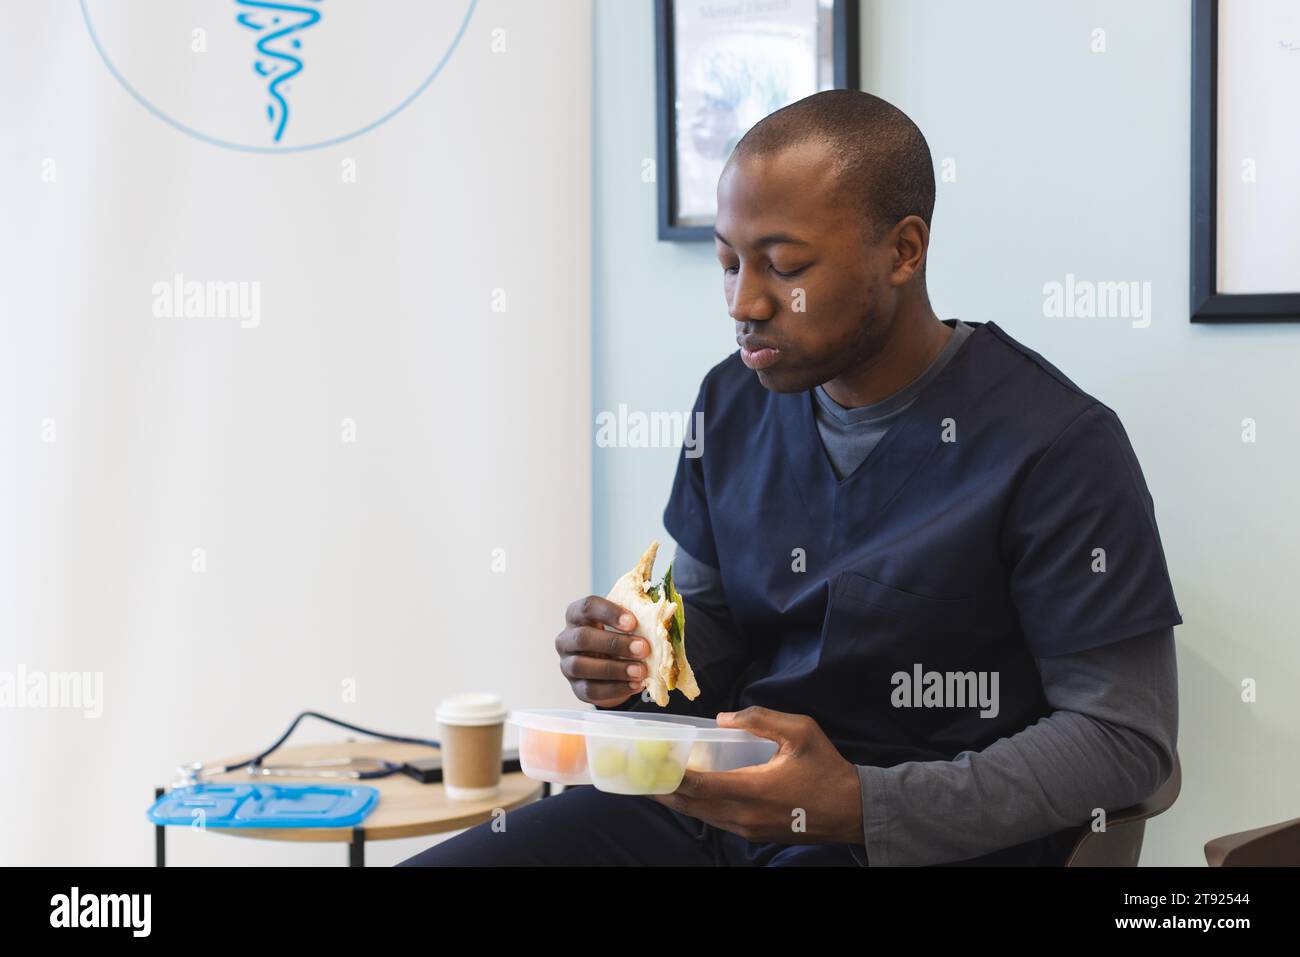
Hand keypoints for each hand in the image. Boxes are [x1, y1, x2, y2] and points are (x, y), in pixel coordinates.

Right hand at [556, 595, 650, 707]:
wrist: (612, 667)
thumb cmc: (618, 637)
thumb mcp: (624, 624)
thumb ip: (636, 619)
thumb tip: (660, 619)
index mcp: (577, 615)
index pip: (587, 607)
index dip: (609, 613)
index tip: (633, 622)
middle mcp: (566, 639)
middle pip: (582, 638)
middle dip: (614, 643)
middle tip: (643, 648)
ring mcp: (567, 665)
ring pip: (581, 666)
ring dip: (614, 669)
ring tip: (641, 671)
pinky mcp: (577, 688)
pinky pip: (591, 690)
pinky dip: (615, 688)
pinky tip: (635, 684)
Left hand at [651, 706, 864, 845]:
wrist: (853, 810)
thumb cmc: (827, 768)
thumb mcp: (801, 732)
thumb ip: (761, 720)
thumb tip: (722, 718)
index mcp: (751, 789)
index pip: (696, 784)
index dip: (667, 774)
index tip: (645, 761)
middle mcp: (743, 815)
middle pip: (690, 804)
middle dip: (661, 789)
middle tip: (636, 772)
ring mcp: (747, 828)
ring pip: (700, 815)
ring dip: (676, 799)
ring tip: (653, 780)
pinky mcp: (753, 833)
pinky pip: (714, 820)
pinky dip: (696, 806)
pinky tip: (688, 792)